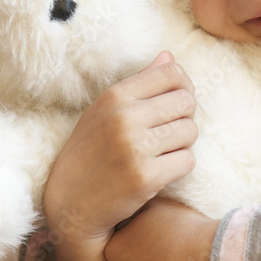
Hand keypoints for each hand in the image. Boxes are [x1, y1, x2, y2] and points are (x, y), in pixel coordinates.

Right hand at [43, 51, 197, 260]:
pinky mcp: (146, 177)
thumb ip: (140, 83)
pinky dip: (179, 166)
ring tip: (161, 152)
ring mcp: (136, 147)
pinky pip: (187, 161)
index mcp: (115, 96)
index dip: (183, 87)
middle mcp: (125, 117)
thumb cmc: (91, 153)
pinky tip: (161, 170)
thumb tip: (170, 56)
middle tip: (168, 133)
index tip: (174, 105)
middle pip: (186, 101)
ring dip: (182, 143)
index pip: (173, 73)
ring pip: (190, 131)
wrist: (70, 204)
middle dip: (184, 117)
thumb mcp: (106, 112)